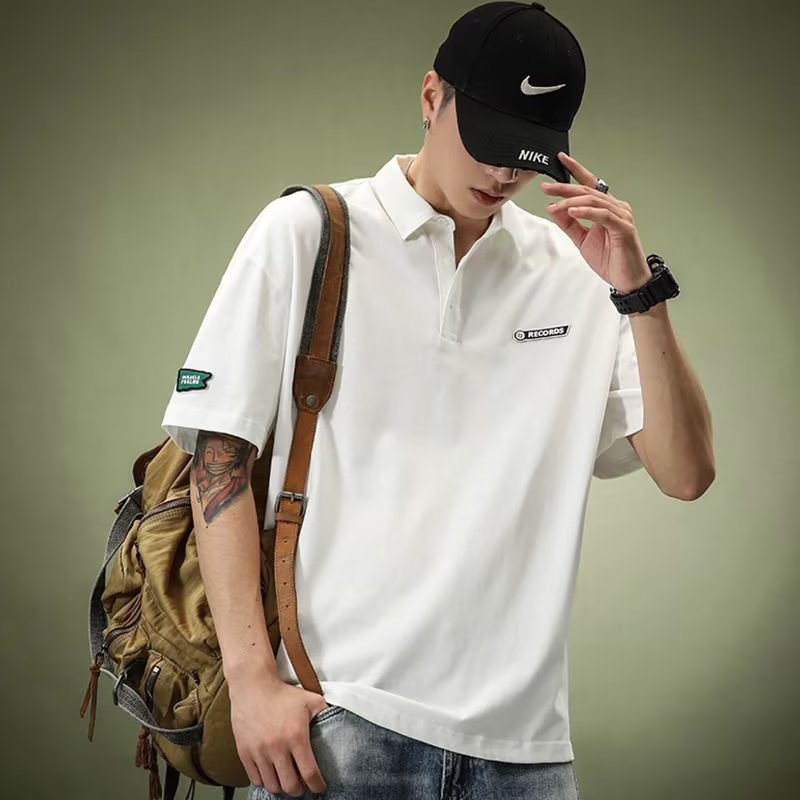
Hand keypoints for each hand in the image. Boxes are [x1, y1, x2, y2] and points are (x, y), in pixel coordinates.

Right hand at [229, 675, 328, 796]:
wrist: (253, 686)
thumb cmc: (282, 693)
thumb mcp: (310, 700)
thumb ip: (325, 713)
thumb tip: (337, 724)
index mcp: (296, 736)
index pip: (309, 773)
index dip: (317, 785)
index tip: (319, 788)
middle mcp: (277, 747)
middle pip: (290, 785)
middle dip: (299, 790)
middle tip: (302, 785)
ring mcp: (259, 752)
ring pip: (272, 785)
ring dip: (282, 786)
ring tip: (286, 779)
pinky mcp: (244, 752)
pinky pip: (255, 778)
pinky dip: (264, 780)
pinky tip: (271, 773)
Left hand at [540, 152, 650, 293]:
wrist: (627, 280)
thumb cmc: (611, 259)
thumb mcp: (582, 240)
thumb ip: (568, 224)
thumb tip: (553, 208)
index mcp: (606, 208)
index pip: (589, 184)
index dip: (576, 170)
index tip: (561, 160)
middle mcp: (616, 207)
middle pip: (587, 191)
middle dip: (564, 187)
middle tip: (546, 187)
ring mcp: (621, 216)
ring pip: (593, 201)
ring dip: (571, 202)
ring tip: (554, 204)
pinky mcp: (624, 227)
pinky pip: (603, 215)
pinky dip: (586, 212)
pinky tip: (572, 212)